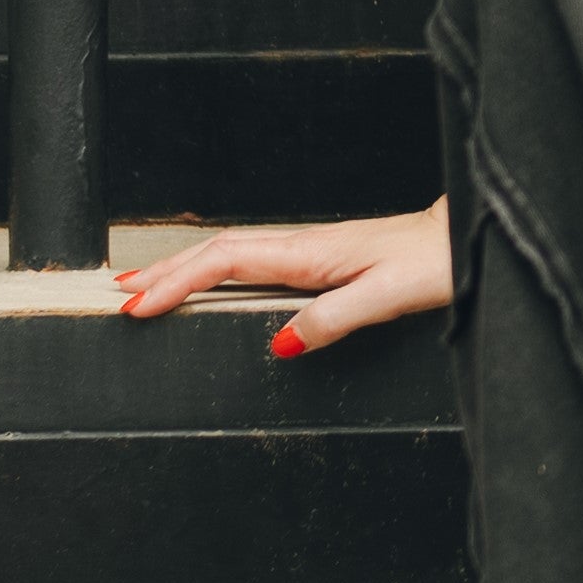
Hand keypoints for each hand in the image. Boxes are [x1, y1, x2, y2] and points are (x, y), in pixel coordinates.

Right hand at [117, 200, 453, 357]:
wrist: (465, 239)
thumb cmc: (436, 263)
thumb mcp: (388, 298)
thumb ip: (334, 319)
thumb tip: (281, 343)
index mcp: (309, 254)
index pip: (224, 263)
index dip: (177, 283)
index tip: (138, 307)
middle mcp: (303, 247)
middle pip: (216, 253)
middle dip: (164, 272)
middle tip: (117, 296)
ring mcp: (312, 251)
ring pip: (232, 255)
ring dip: (185, 269)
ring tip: (146, 288)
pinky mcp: (325, 258)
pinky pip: (255, 262)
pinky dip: (220, 272)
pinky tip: (215, 284)